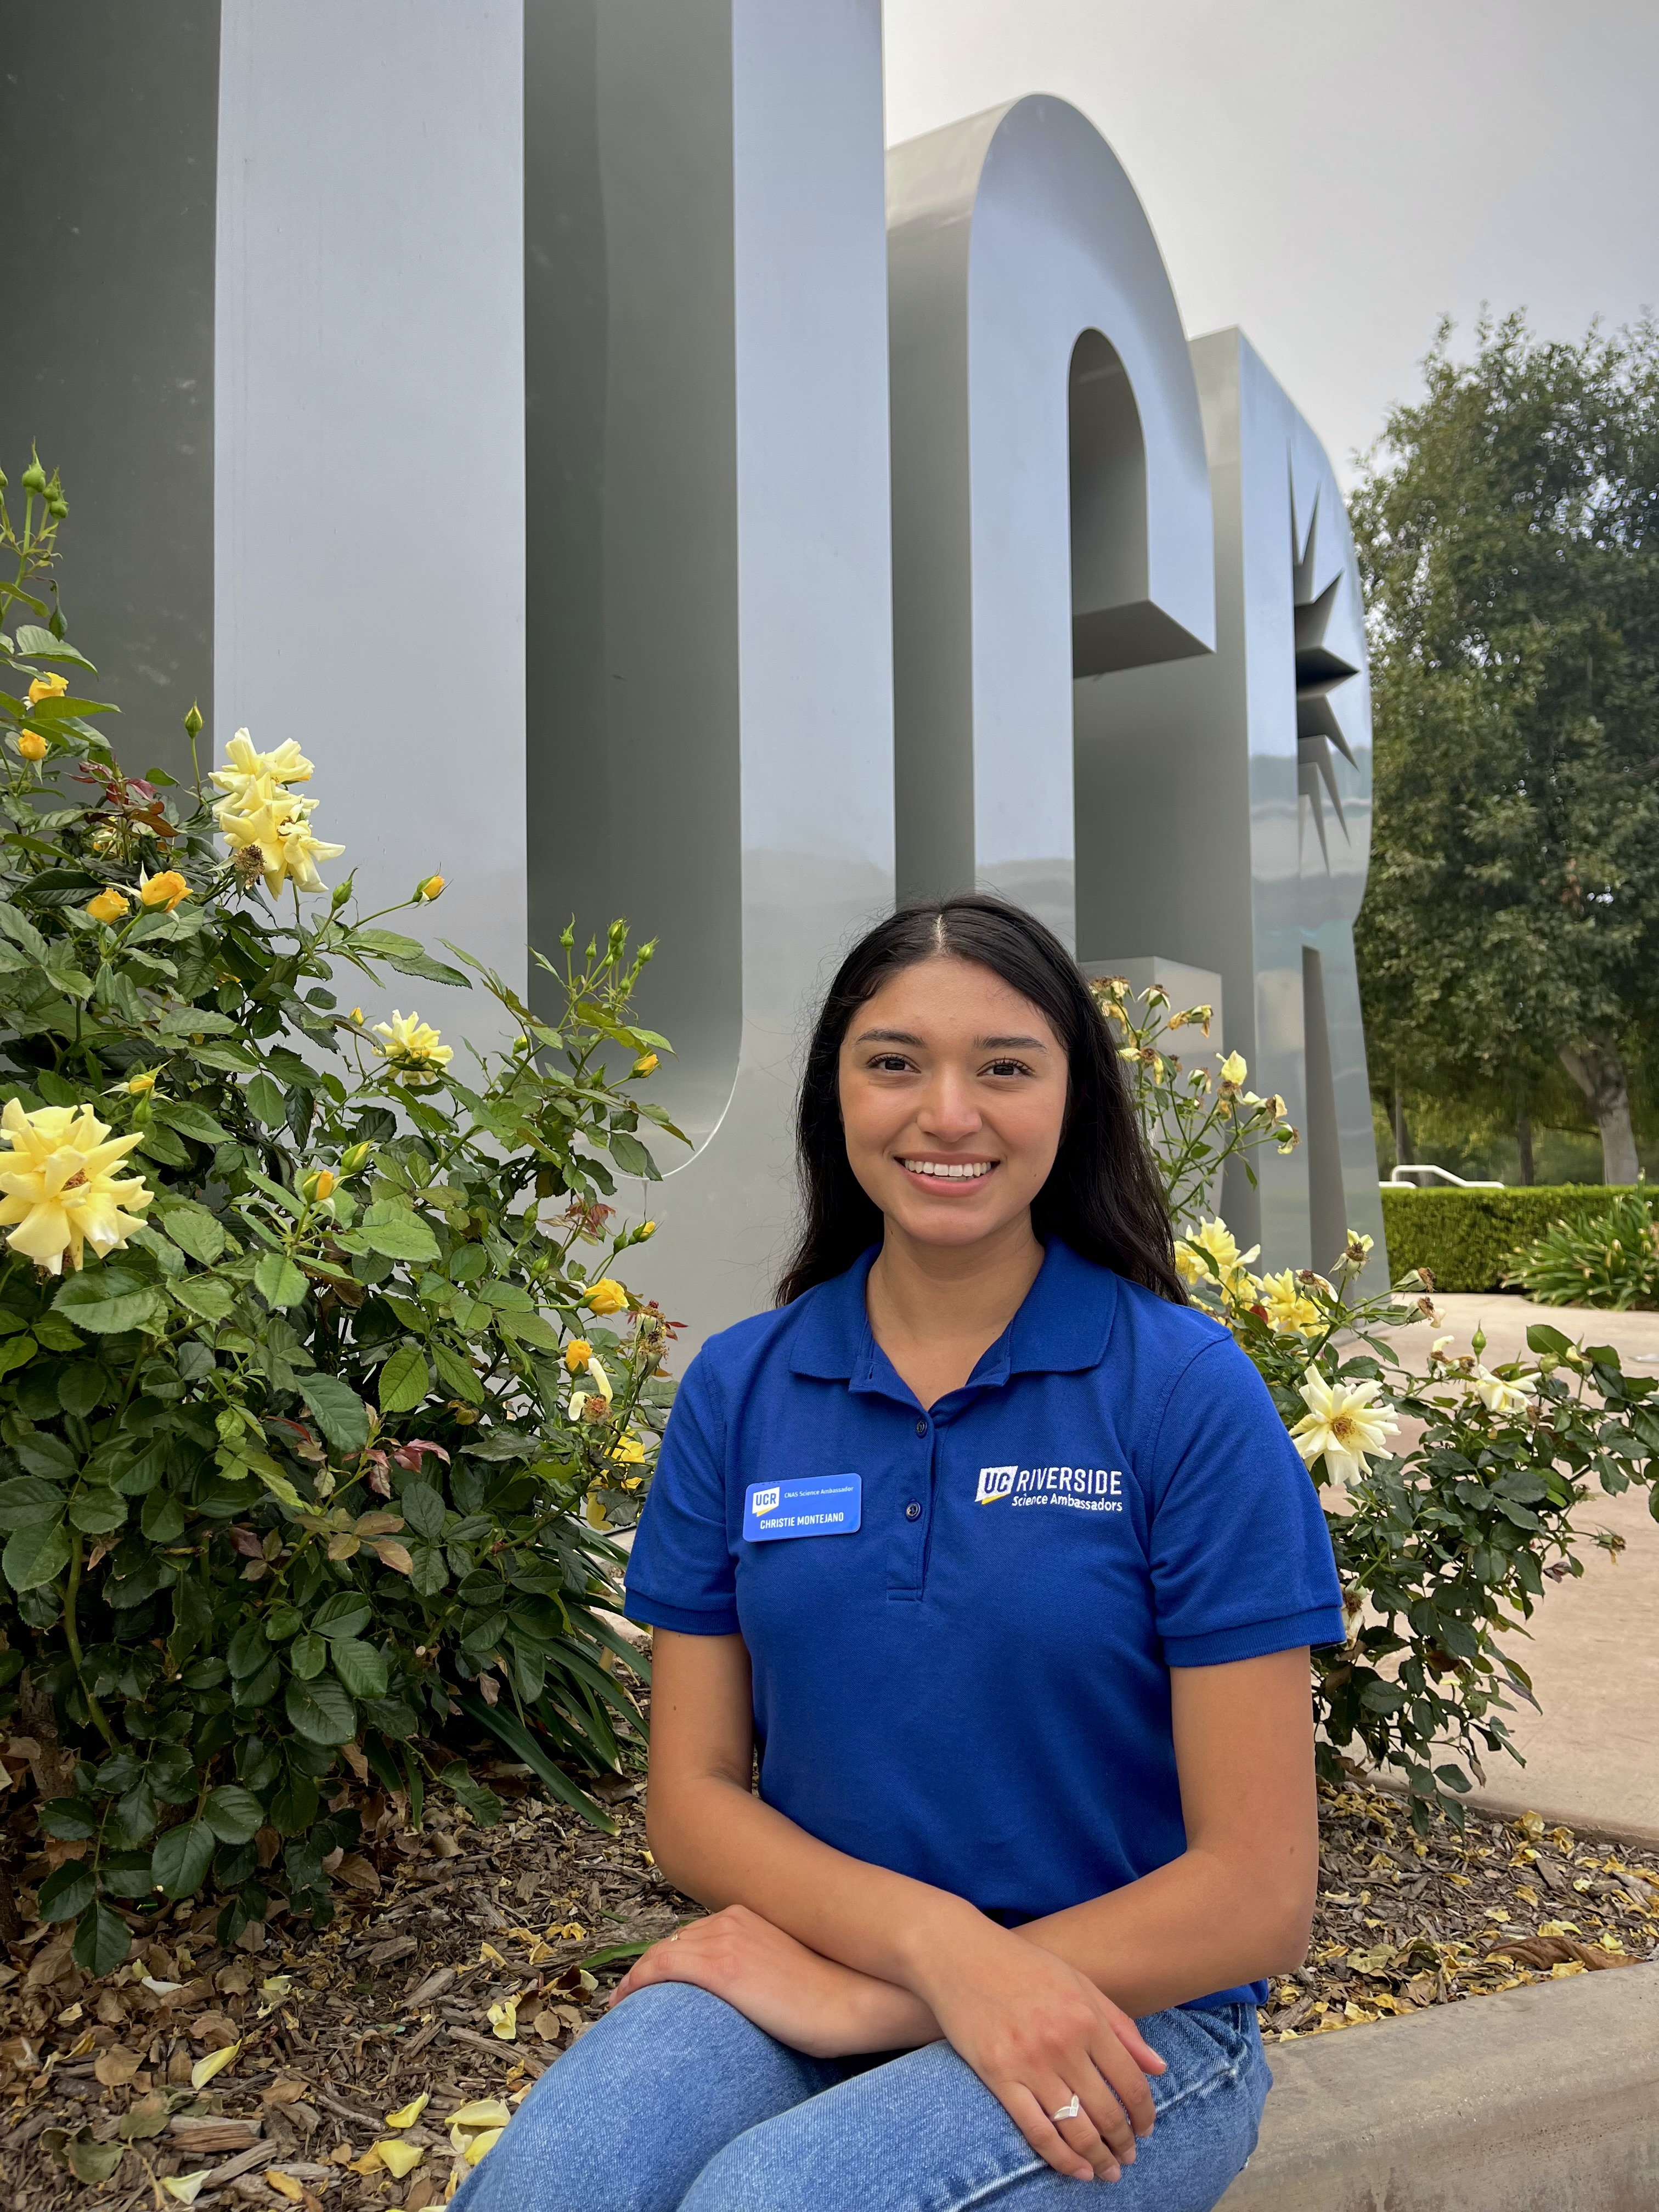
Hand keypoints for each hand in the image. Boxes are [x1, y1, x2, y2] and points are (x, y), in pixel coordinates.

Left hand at [609, 1904, 937, 2058]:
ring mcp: (726, 1940)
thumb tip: (765, 1993)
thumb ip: (772, 1968)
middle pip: (675, 1944)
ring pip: (662, 1956)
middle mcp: (733, 1918)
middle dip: (653, 1970)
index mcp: (752, 1915)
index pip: (698, 1935)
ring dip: (638, 1980)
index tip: (658, 1983)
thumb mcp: (800, 1969)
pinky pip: (660, 1970)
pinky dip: (635, 1984)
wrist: (868, 1995)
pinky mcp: (723, 1968)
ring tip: (622, 2008)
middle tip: (631, 2000)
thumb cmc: (845, 1992)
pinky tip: (621, 2005)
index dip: (674, 1959)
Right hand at [912, 1916, 1165, 2183]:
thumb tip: (1159, 2069)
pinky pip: (1037, 2131)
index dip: (1144, 2114)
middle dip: (1123, 2143)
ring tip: (1107, 2171)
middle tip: (1128, 2158)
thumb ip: (1121, 2026)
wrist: (958, 1953)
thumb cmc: (1022, 1965)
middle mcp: (1062, 2043)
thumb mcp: (1080, 1983)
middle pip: (1106, 2111)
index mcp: (1086, 2017)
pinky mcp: (998, 2076)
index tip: (1146, 2130)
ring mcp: (1028, 2062)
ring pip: (1076, 2129)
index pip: (1131, 2082)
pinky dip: (1061, 2159)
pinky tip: (1077, 2170)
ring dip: (1098, 2158)